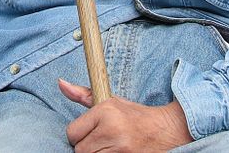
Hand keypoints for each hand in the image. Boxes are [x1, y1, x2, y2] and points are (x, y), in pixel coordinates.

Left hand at [59, 79, 192, 152]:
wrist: (167, 131)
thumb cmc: (135, 117)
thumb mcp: (111, 102)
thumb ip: (84, 95)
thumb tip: (60, 83)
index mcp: (106, 111)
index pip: (72, 132)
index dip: (79, 135)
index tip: (92, 132)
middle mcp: (112, 130)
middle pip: (80, 150)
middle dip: (88, 147)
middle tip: (103, 141)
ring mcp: (120, 149)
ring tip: (110, 148)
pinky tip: (116, 152)